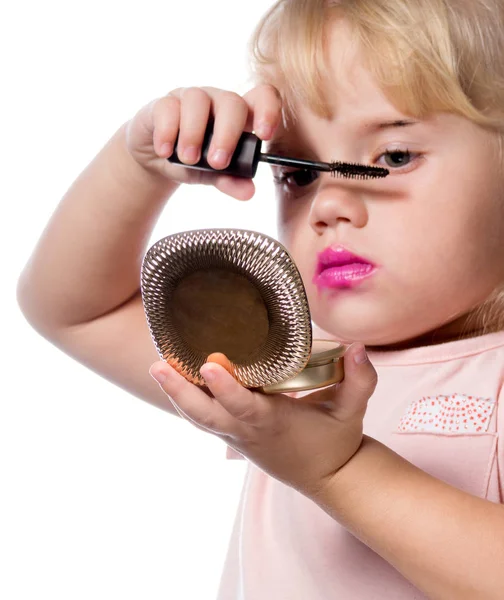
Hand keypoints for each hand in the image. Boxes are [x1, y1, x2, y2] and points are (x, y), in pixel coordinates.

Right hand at [125, 84, 281, 199]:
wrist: (156, 162)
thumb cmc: (193, 162)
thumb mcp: (213, 175)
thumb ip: (231, 181)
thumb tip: (249, 192)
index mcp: (239, 117)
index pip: (262, 98)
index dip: (268, 110)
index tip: (264, 134)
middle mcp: (217, 102)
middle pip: (232, 102)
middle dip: (227, 133)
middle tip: (217, 163)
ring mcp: (189, 98)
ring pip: (197, 100)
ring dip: (194, 133)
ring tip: (189, 160)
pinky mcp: (163, 104)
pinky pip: (167, 107)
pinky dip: (167, 132)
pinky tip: (165, 151)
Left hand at [149, 344, 377, 498]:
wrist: (327, 479)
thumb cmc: (336, 442)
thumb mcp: (353, 412)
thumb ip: (360, 380)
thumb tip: (359, 348)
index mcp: (273, 423)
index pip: (244, 406)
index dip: (226, 388)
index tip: (209, 366)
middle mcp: (248, 430)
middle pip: (206, 415)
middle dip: (180, 391)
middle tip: (157, 365)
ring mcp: (237, 435)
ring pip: (199, 418)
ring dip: (177, 394)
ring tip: (158, 367)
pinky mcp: (234, 435)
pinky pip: (204, 419)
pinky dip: (187, 401)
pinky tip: (175, 381)